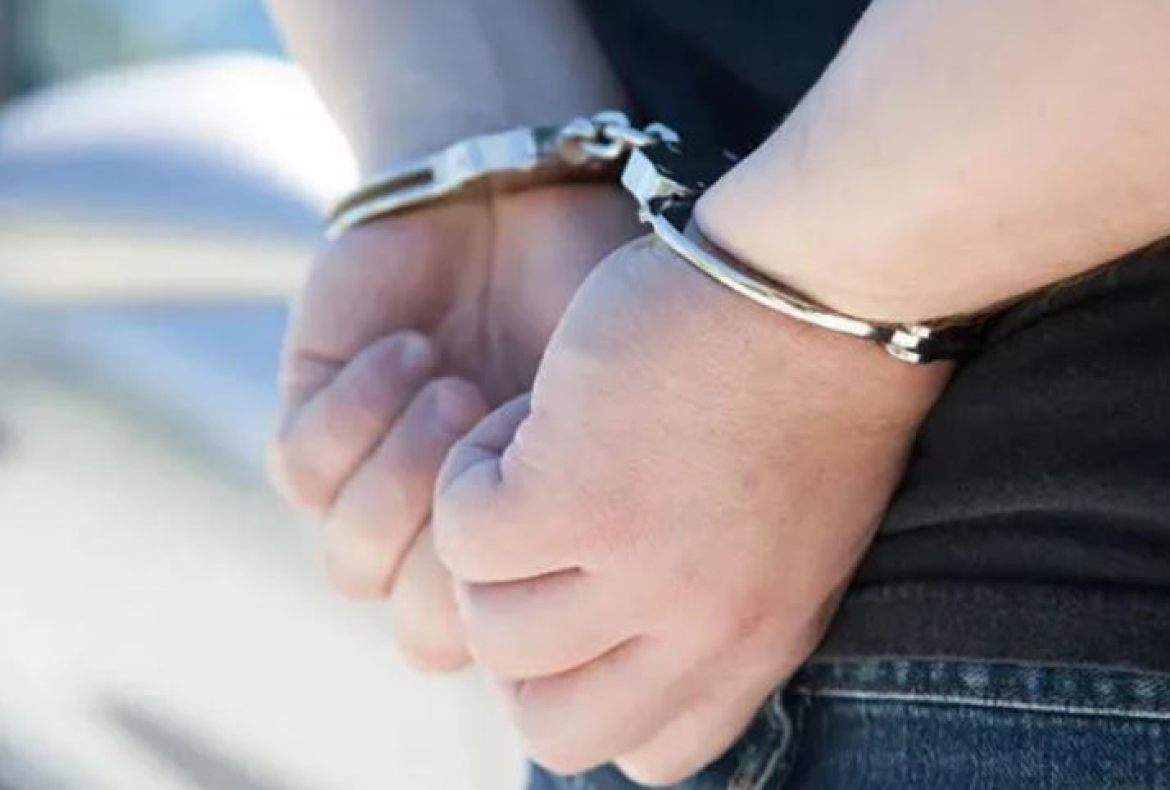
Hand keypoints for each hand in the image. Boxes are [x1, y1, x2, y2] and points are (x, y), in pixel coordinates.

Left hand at [267, 184, 639, 670]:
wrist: (536, 193)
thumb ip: (622, 547)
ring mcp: (380, 484)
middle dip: (465, 556)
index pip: (515, 670)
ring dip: (408, 474)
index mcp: (538, 559)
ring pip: (350, 565)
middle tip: (510, 455)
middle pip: (421, 635)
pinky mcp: (313, 418)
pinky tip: (412, 348)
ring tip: (458, 385)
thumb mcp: (629, 433)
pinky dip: (359, 410)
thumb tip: (589, 629)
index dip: (531, 611)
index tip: (571, 511)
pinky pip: (302, 471)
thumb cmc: (602, 312)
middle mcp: (453, 538)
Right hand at [433, 237, 949, 780]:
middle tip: (533, 556)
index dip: (592, 693)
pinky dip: (468, 478)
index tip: (581, 618)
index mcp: (757, 646)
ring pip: (489, 631)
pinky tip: (519, 423)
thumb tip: (611, 624)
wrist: (823, 288)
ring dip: (489, 553)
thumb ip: (712, 608)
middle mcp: (701, 629)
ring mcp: (637, 569)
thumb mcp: (786, 541)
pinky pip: (463, 535)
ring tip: (528, 469)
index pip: (650, 755)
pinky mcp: (574, 496)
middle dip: (521, 651)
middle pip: (553, 729)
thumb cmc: (804, 389)